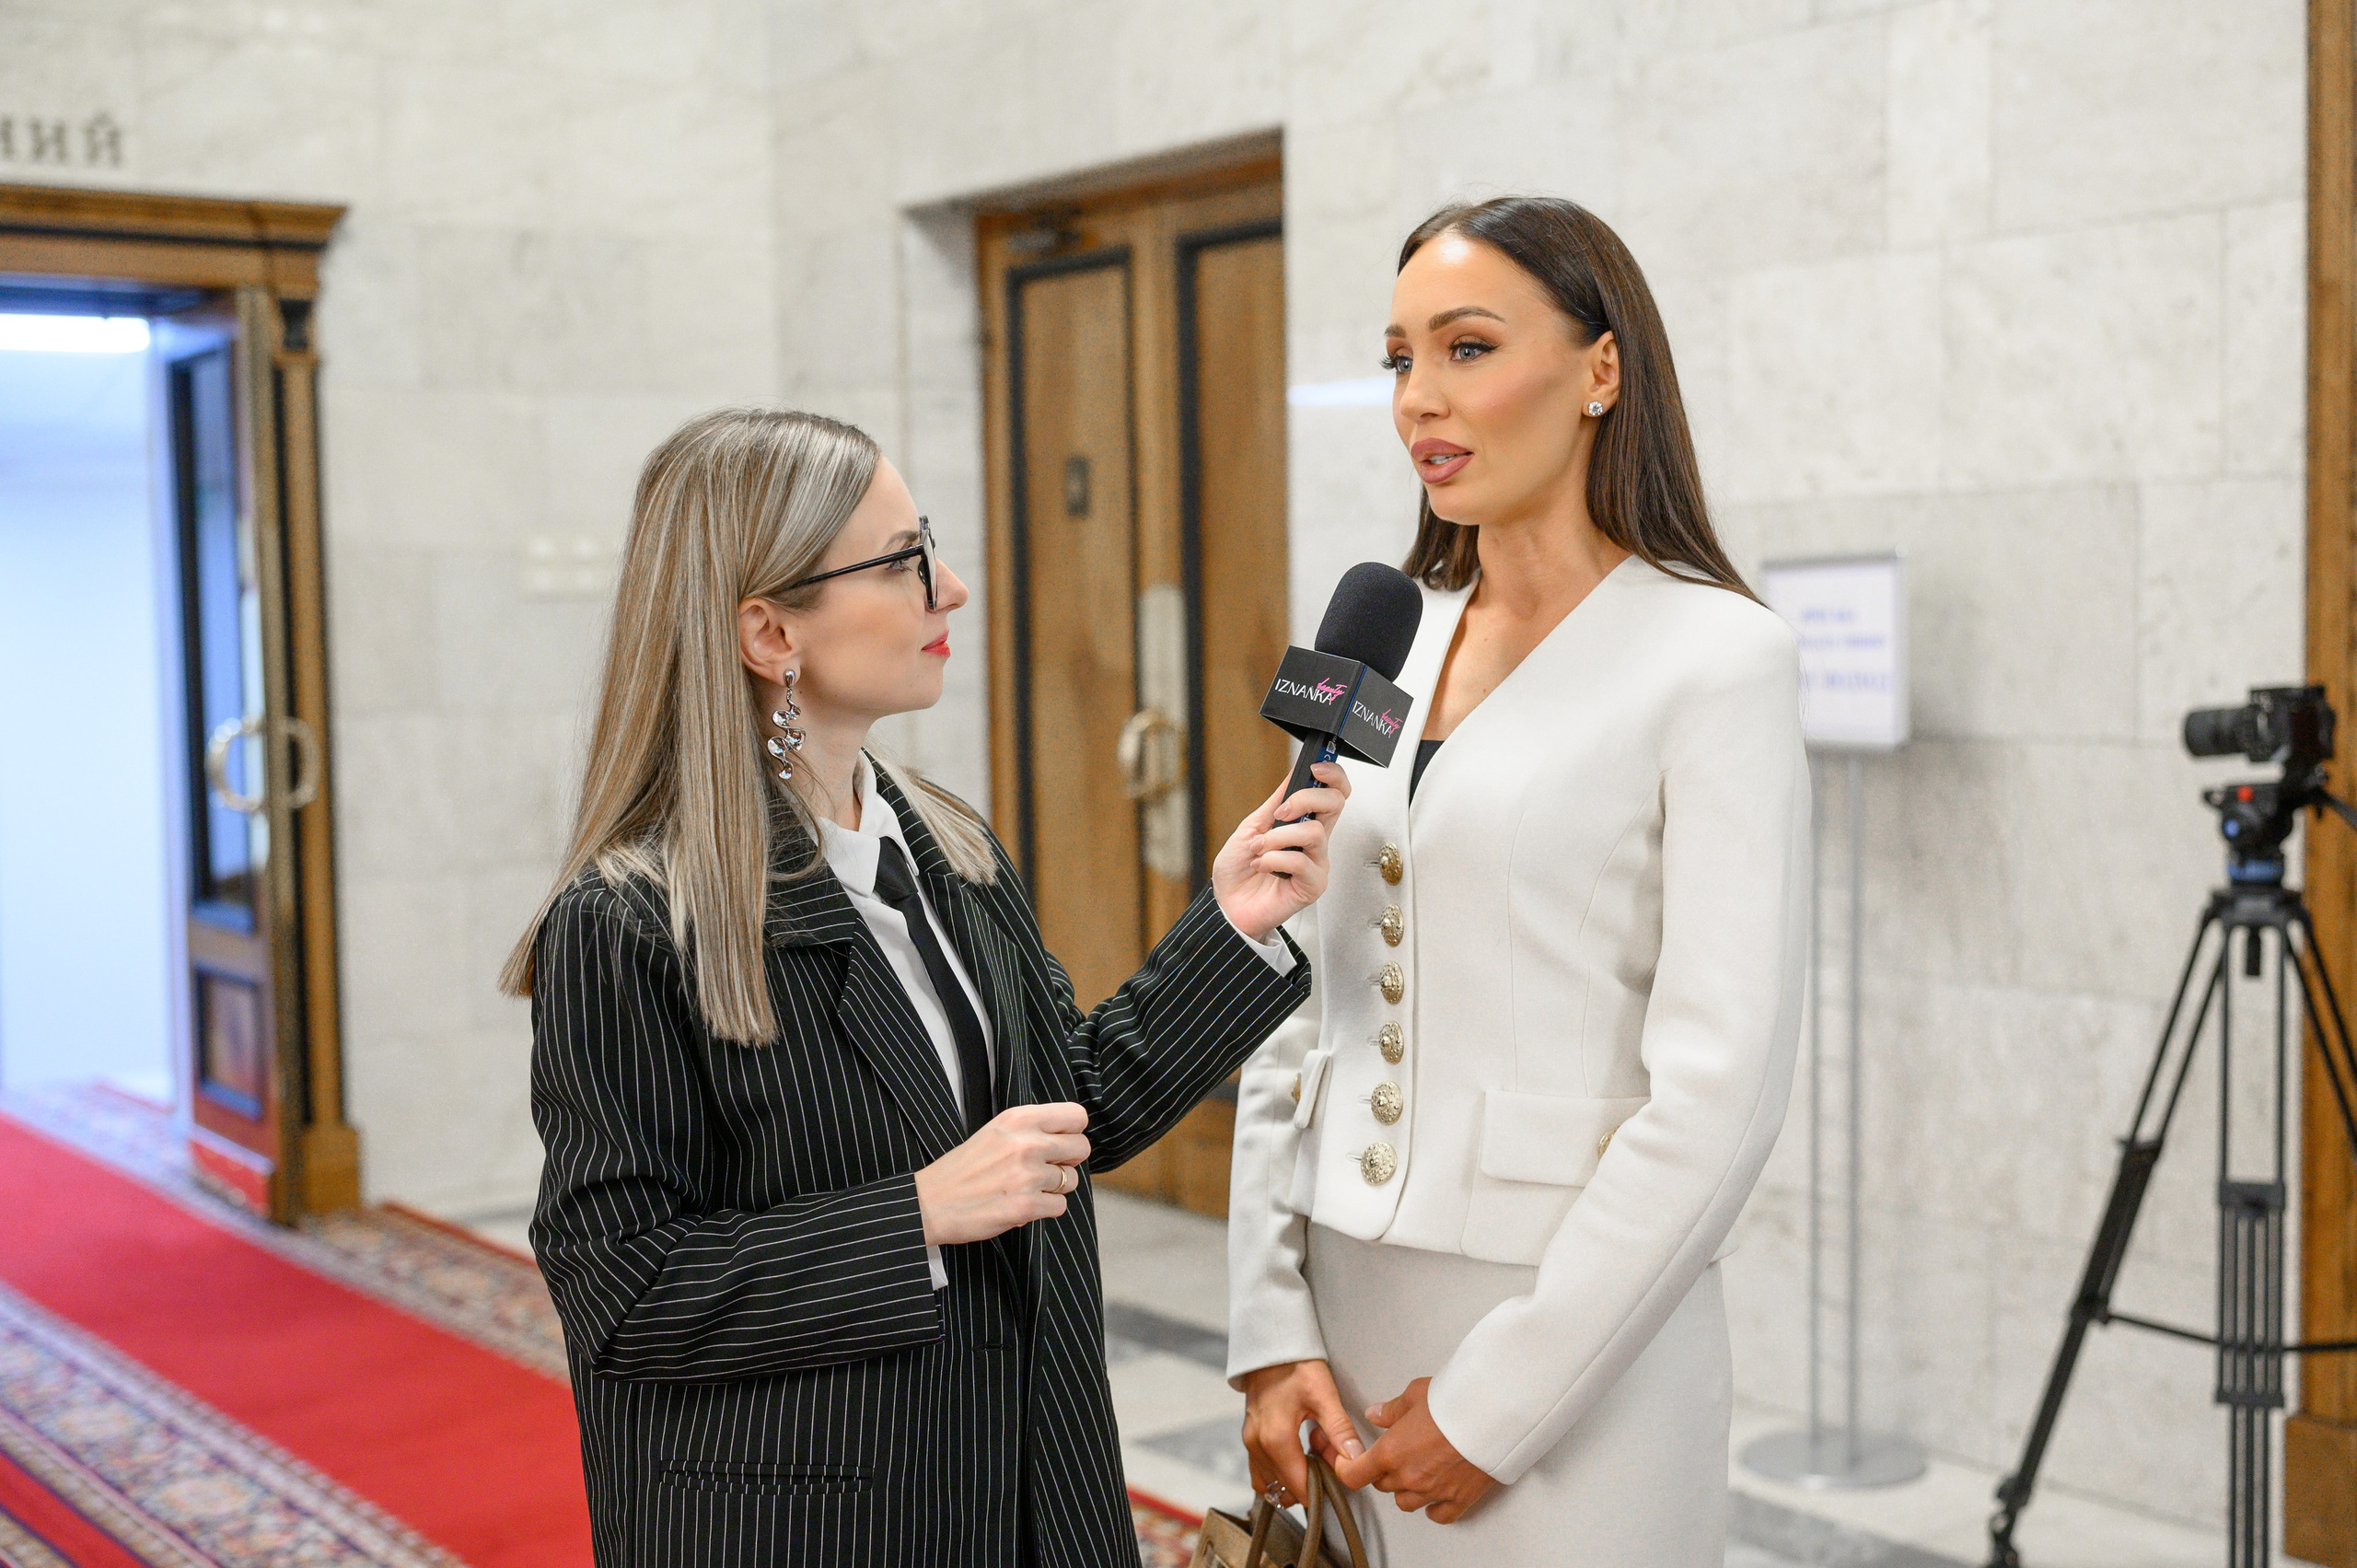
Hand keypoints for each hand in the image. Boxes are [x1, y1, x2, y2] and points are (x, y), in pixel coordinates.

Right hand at [912, 1101, 1088, 1244]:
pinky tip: (1023, 1204)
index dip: (1072, 1131)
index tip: (1060, 1142)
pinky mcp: (1026, 1206)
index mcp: (1019, 1119)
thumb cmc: (963, 1168)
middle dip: (1068, 1161)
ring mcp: (1028, 1176)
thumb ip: (1031, 1129)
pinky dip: (1045, 1209)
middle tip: (1046, 1168)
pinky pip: (1060, 1206)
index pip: (1076, 1116)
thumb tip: (1069, 1136)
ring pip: (1072, 1180)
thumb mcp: (995, 1131)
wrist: (930, 1202)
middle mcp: (1027, 1143)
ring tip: (1026, 1188)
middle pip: (1082, 1148)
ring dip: (1054, 1188)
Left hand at [1211, 762, 1350, 940]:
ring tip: (1258, 850)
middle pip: (1336, 803)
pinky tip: (1262, 866)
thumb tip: (1293, 773)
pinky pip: (1301, 861)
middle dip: (1307, 798)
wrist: (1227, 905)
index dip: (1333, 775)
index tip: (1315, 768)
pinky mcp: (1313, 886)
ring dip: (1278, 837)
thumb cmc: (1238, 872)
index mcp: (1304, 825)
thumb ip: (1275, 803)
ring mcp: (1316, 864)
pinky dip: (1274, 859)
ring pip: (1315, 832)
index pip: (1334, 794)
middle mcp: (1315, 843)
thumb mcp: (1251, 827)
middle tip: (1282, 812)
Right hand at [1239, 1359, 1364, 1506]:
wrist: (1271, 1345)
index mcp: (1276, 1439)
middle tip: (1328, 1459)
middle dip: (1310, 1481)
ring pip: (1272, 1482)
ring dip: (1293, 1477)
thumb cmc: (1295, 1365)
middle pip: (1286, 1487)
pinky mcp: (1249, 1437)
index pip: (1299, 1487)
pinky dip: (1278, 1471)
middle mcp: (1258, 1446)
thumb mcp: (1324, 1395)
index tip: (1337, 1479)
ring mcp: (1250, 1443)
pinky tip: (1296, 1454)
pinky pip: (1260, 1471)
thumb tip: (1355, 1458)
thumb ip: (1340, 1430)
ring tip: (1311, 1456)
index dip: (1322, 1489)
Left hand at [1330, 1377, 1494, 1523]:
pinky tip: (1436, 1493)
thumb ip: (1392, 1410)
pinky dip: (1434, 1506)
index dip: (1347, 1470)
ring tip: (1417, 1469)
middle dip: (1384, 1471)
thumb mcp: (1415, 1394)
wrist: (1494, 1415)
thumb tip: (1377, 1414)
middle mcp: (1409, 1477)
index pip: (1354, 1475)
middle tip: (1395, 1453)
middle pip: (1382, 1485)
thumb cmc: (1457, 1401)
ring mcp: (1433, 1492)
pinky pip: (1438, 1514)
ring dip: (1407, 1489)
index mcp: (1391, 1452)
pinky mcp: (1458, 1499)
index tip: (1348, 1464)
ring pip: (1406, 1502)